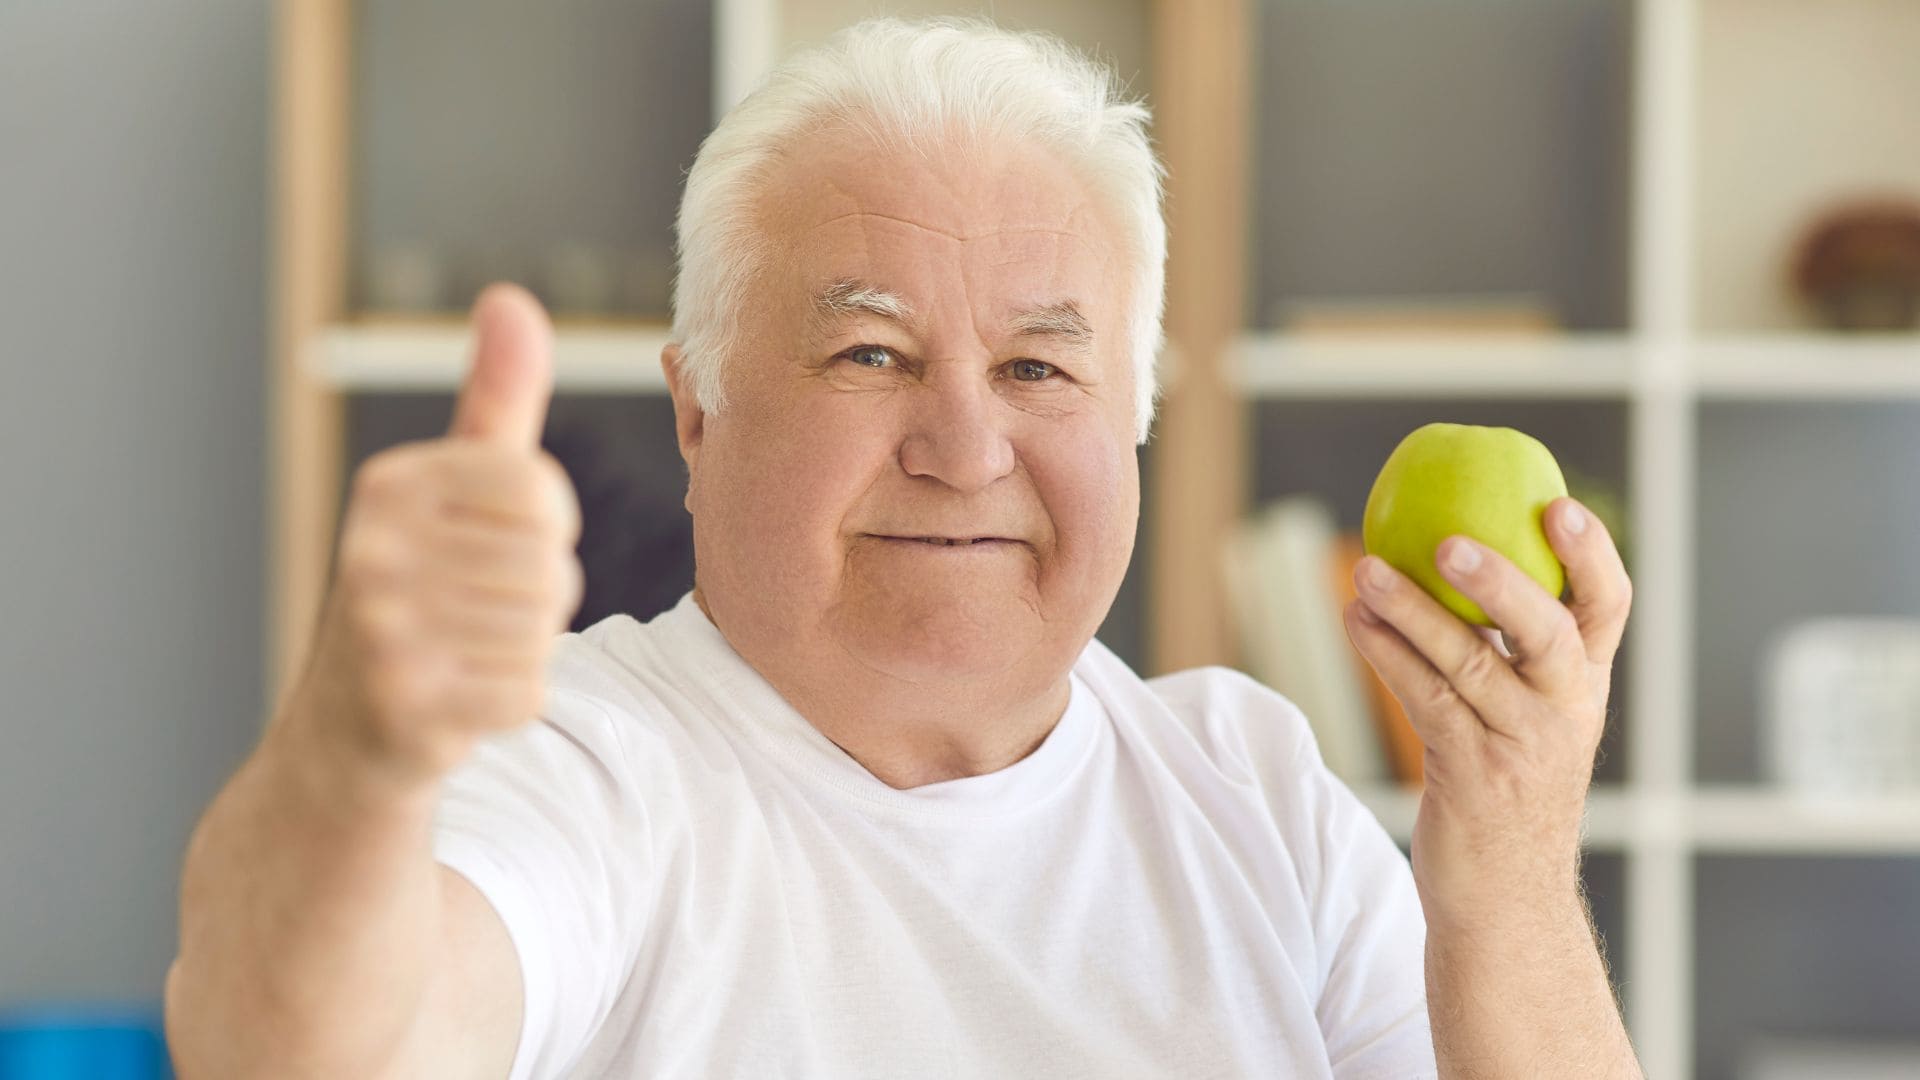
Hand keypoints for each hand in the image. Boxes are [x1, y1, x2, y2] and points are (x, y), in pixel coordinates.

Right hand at [286, 283, 584, 787]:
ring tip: (463, 650)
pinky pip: (529, 691)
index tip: (492, 548)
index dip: (543, 529)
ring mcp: (382, 631)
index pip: (540, 491)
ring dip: (522, 649)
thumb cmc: (417, 592)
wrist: (343, 737)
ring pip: (542, 630)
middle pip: (550, 564)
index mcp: (389, 485)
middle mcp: (373, 549)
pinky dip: (512, 701)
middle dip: (535, 597)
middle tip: (471, 613)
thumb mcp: (448, 488)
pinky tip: (460, 697)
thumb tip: (512, 297)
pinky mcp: (406, 707)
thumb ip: (495, 396)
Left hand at [1341, 497, 1631, 932]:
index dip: (1591, 554)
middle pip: (1548, 632)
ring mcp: (1522, 747)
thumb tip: (1453, 552)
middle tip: (1449, 541)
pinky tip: (1355, 623)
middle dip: (1501, 582)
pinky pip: (1425, 703)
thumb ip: (1508, 650)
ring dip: (1411, 613)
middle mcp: (1564, 711)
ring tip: (1366, 572)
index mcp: (1583, 685)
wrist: (1505, 897)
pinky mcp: (1473, 777)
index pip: (1608, 607)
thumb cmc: (1506, 787)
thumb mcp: (1526, 715)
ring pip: (1469, 665)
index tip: (1557, 503)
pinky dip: (1387, 657)